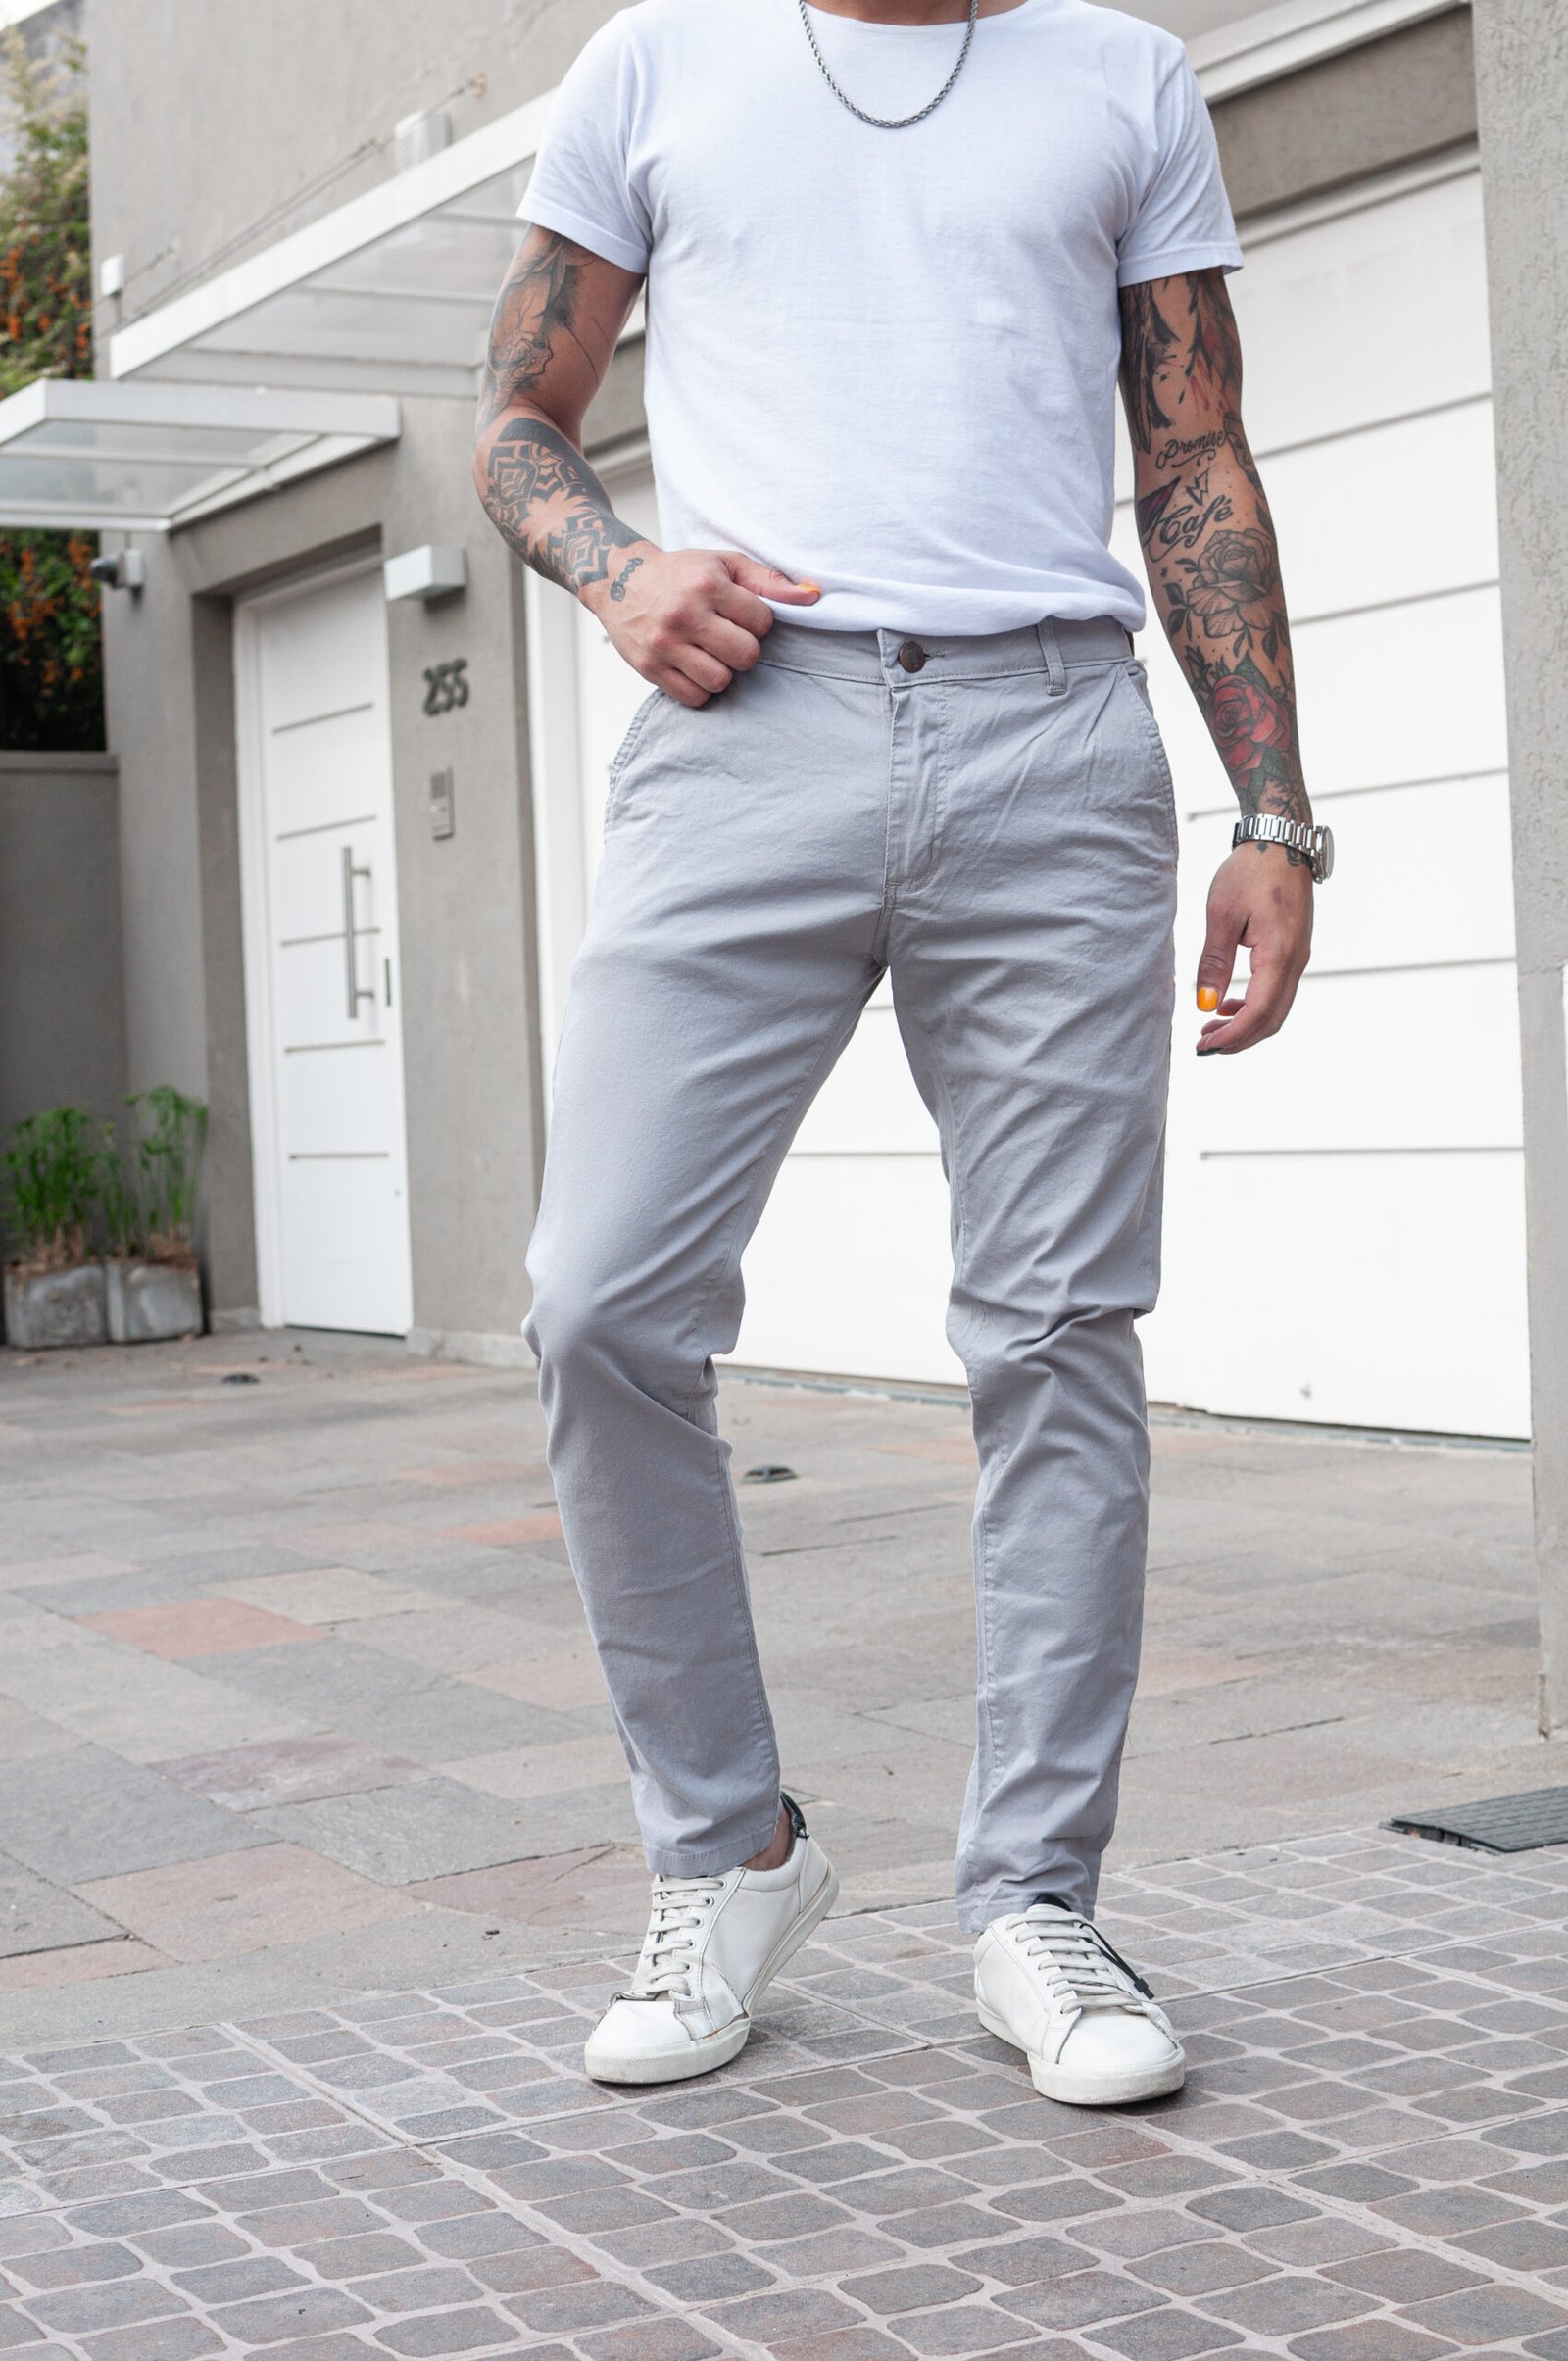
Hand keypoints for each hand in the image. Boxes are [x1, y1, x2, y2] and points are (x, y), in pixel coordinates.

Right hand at [581, 545, 819, 706]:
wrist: (618, 580)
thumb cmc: (680, 574)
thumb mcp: (724, 564)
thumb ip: (769, 580)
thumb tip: (814, 597)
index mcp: (707, 586)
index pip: (762, 623)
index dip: (757, 622)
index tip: (740, 615)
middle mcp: (684, 615)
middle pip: (746, 657)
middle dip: (743, 651)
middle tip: (727, 638)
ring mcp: (665, 645)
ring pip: (720, 681)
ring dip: (722, 671)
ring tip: (709, 653)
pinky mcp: (649, 669)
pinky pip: (694, 697)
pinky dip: (700, 688)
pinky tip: (694, 667)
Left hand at [1195, 843, 1313, 1054]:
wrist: (1281, 841)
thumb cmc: (1250, 871)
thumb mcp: (1222, 914)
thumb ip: (1215, 962)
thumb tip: (1205, 1005)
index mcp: (1279, 954)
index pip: (1258, 1013)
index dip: (1231, 1037)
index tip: (1203, 1047)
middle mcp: (1296, 961)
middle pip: (1272, 1020)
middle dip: (1239, 1040)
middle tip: (1204, 1045)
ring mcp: (1299, 957)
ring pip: (1277, 1009)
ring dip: (1246, 1025)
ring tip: (1211, 1027)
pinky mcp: (1295, 951)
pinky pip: (1278, 991)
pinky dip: (1255, 1007)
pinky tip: (1228, 1004)